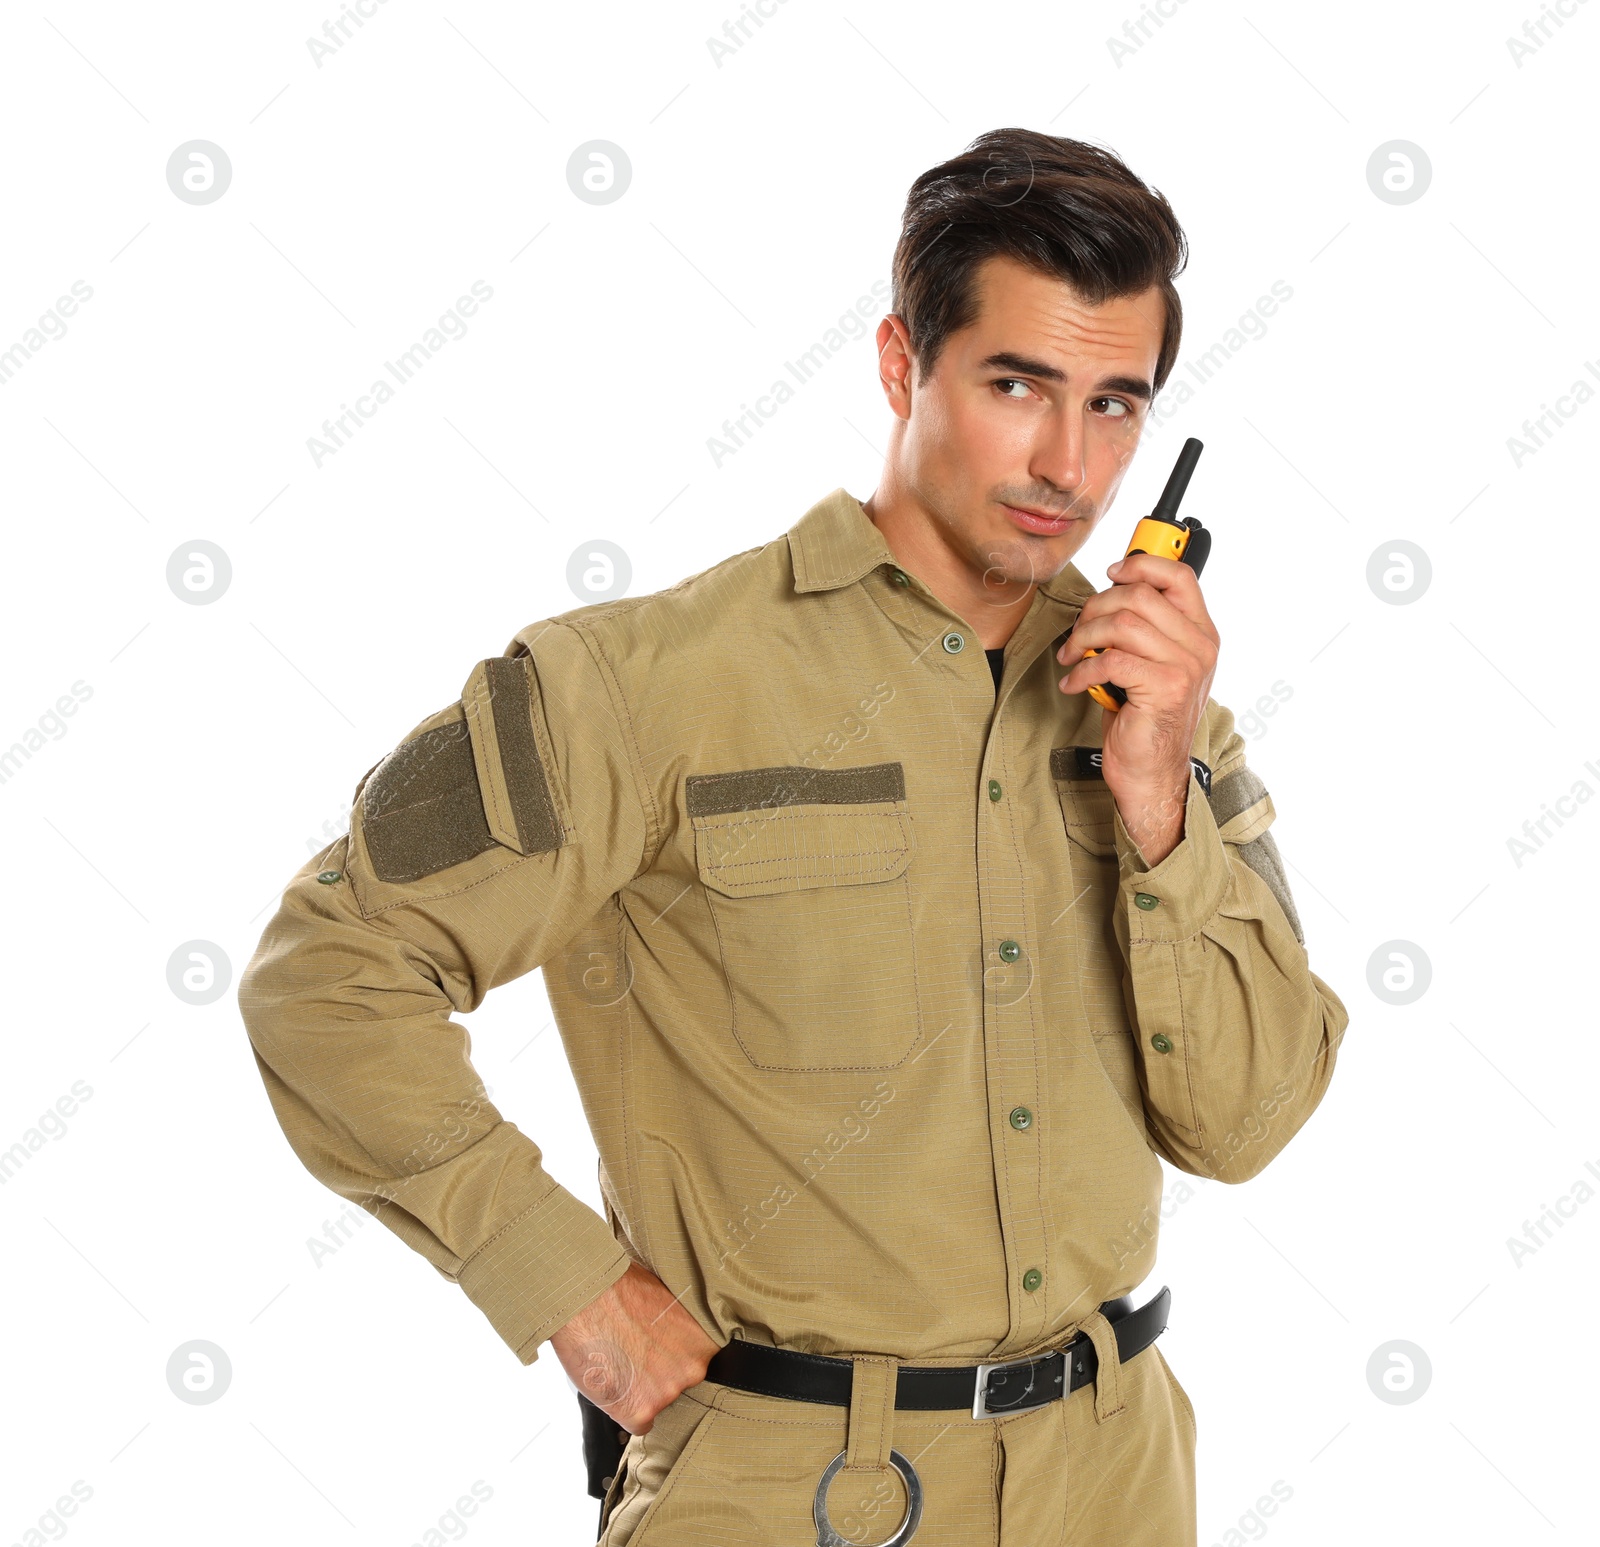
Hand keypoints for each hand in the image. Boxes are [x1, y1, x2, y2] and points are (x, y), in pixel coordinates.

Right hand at [549, 1261, 719, 1434]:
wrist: (587, 1297)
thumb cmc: (620, 1289)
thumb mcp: (666, 1303)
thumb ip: (677, 1330)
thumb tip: (673, 1340)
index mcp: (703, 1341)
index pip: (692, 1365)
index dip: (670, 1359)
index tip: (656, 1353)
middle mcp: (692, 1369)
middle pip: (675, 1385)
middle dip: (656, 1375)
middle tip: (633, 1357)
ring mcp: (666, 1392)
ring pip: (655, 1403)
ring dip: (639, 1391)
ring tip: (616, 1362)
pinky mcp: (639, 1410)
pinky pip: (638, 1425)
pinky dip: (624, 1411)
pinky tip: (612, 1384)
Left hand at [1055, 551, 1218, 864]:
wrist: (1152, 771)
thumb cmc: (1146, 718)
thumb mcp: (1151, 664)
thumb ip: (1145, 628)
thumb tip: (1111, 590)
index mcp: (1201, 633)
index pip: (1180, 576)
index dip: (1141, 565)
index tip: (1110, 574)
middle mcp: (1200, 646)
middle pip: (1140, 596)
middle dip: (1095, 608)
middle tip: (1078, 631)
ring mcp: (1186, 667)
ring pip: (1122, 623)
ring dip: (1083, 637)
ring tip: (1071, 657)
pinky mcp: (1164, 688)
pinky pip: (1111, 659)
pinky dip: (1082, 669)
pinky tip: (1074, 683)